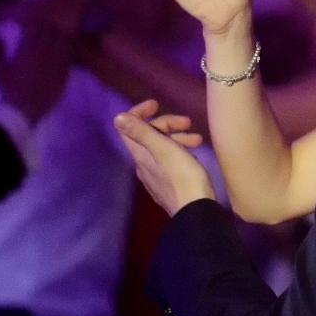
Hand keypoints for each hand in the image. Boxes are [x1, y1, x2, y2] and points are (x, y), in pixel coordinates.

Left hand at [113, 99, 213, 214]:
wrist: (196, 211)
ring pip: (162, 148)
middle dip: (167, 124)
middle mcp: (144, 165)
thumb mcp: (164, 149)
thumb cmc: (183, 177)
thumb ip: (142, 132)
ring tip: (198, 140)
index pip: (129, 127)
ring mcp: (156, 176)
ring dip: (178, 138)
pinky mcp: (169, 185)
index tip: (157, 104)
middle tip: (188, 122)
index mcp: (141, 155)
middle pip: (148, 136)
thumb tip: (118, 117)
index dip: (140, 112)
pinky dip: (180, 151)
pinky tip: (194, 156)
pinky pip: (170, 160)